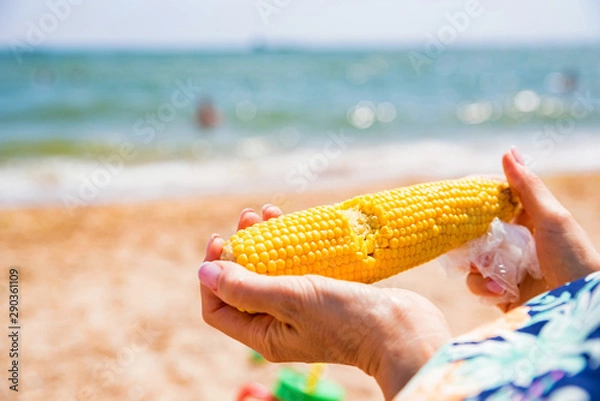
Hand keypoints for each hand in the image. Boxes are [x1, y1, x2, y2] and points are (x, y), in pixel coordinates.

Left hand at [199, 206, 450, 399]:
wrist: (403, 329)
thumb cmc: (346, 318)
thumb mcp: (291, 300)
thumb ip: (245, 287)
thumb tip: (202, 273)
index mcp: (263, 335)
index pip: (218, 307)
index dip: (212, 274)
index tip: (221, 241)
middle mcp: (278, 325)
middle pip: (243, 284)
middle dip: (239, 249)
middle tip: (247, 217)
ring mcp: (301, 310)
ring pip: (270, 272)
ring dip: (263, 241)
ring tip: (267, 211)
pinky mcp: (323, 294)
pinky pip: (295, 268)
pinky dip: (289, 245)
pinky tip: (292, 222)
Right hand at [467, 148, 599, 310]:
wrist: (578, 310)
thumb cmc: (573, 258)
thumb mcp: (551, 218)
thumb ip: (527, 187)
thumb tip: (508, 150)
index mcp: (529, 221)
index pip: (495, 204)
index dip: (477, 201)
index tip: (461, 199)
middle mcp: (516, 243)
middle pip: (477, 232)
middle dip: (468, 237)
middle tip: (464, 239)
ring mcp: (507, 268)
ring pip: (472, 258)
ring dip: (476, 266)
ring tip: (490, 272)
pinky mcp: (500, 293)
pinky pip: (477, 284)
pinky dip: (483, 287)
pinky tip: (499, 292)